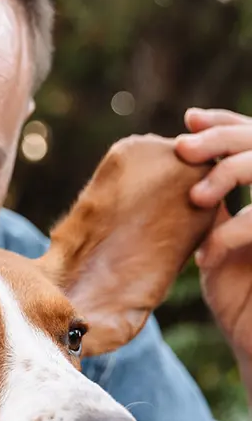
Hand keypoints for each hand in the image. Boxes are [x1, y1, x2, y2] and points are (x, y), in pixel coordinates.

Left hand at [175, 108, 251, 358]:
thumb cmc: (240, 299)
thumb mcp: (218, 245)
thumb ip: (210, 209)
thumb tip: (179, 170)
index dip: (225, 124)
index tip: (189, 120)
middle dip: (224, 138)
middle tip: (184, 148)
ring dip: (232, 171)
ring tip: (196, 197)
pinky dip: (234, 231)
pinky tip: (209, 253)